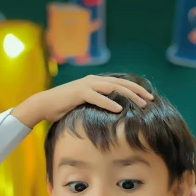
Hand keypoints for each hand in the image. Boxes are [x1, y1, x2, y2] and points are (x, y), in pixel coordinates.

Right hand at [12, 75, 152, 127]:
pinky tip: (119, 108)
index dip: (135, 89)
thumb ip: (97, 105)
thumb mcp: (85, 105)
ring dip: (128, 95)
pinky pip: (97, 97)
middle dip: (137, 91)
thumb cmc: (64, 107)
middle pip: (121, 83)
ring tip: (140, 104)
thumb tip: (111, 115)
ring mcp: (86, 85)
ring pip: (113, 88)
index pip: (120, 84)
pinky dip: (109, 102)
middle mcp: (93, 81)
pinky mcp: (79, 93)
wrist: (44, 104)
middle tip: (150, 99)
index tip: (148, 98)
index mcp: (96, 82)